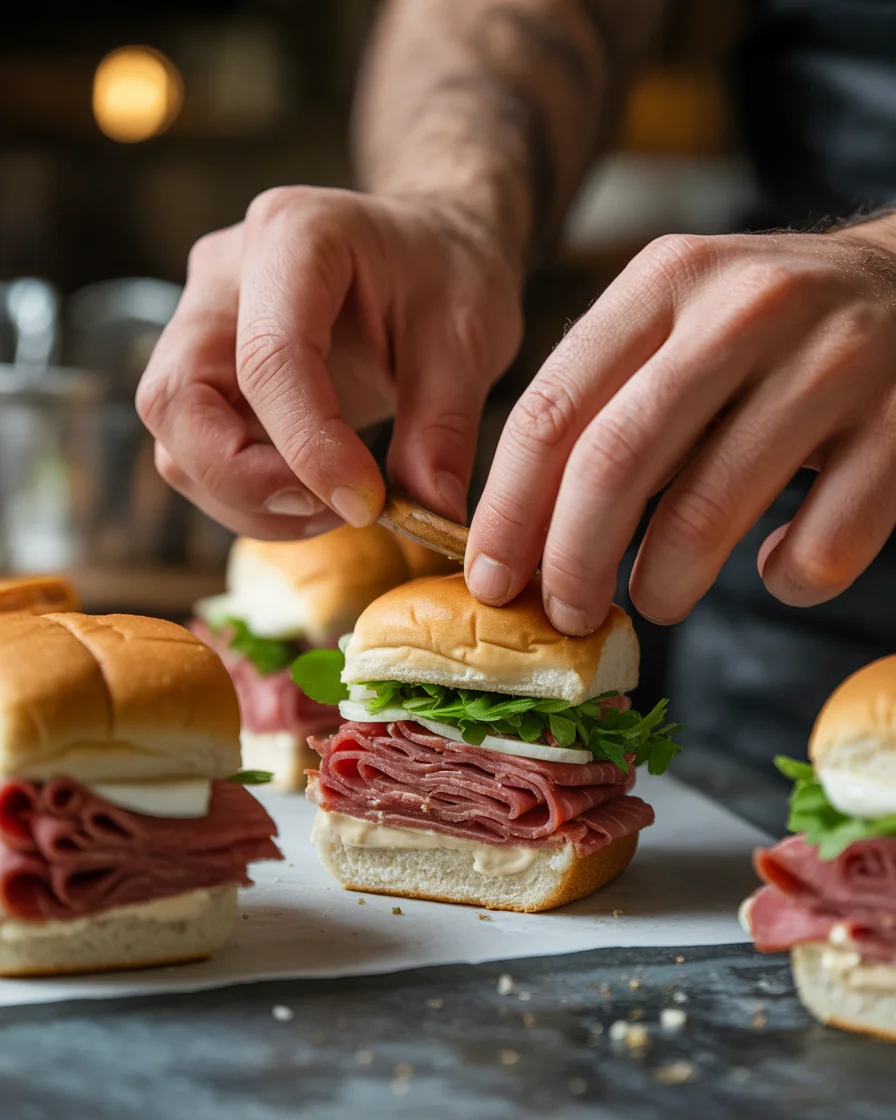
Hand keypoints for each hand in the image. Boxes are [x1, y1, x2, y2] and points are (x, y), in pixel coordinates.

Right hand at [137, 187, 521, 538]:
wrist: (430, 247)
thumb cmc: (449, 273)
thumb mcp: (469, 342)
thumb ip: (444, 427)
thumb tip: (431, 513)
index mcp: (294, 236)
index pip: (267, 357)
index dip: (308, 446)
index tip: (366, 503)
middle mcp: (224, 274)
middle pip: (175, 399)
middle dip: (246, 480)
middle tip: (336, 508)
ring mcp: (202, 323)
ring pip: (175, 438)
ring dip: (246, 498)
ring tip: (336, 505)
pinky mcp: (207, 373)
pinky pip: (195, 452)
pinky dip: (247, 497)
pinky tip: (314, 496)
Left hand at [466, 225, 895, 632]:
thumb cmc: (765, 329)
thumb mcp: (674, 323)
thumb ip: (603, 402)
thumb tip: (519, 538)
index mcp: (665, 280)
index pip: (551, 409)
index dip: (508, 510)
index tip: (490, 580)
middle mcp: (745, 307)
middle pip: (615, 461)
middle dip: (571, 562)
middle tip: (565, 614)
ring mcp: (833, 362)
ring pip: (709, 511)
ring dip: (663, 584)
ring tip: (655, 599)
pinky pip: (820, 548)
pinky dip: (784, 582)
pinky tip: (775, 567)